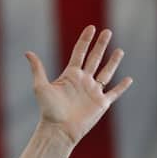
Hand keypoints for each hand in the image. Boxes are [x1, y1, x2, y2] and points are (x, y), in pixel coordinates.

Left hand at [25, 25, 132, 145]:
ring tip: (119, 51)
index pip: (80, 52)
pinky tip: (129, 79)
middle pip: (94, 58)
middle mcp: (83, 81)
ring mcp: (93, 92)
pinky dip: (122, 87)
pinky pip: (114, 93)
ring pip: (106, 73)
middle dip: (101, 45)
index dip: (85, 39)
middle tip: (107, 31)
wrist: (59, 130)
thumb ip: (38, 69)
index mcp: (70, 75)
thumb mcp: (40, 87)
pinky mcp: (101, 104)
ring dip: (113, 62)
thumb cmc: (49, 110)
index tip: (91, 27)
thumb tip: (27, 52)